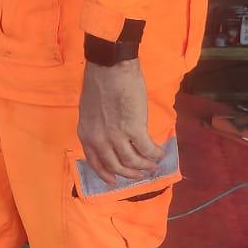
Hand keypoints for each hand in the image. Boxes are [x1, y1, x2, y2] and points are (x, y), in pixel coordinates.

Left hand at [77, 59, 159, 185]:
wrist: (110, 67)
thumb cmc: (100, 81)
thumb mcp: (89, 110)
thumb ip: (97, 127)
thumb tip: (110, 136)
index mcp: (87, 135)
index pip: (95, 163)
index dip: (106, 174)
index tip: (114, 180)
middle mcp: (99, 140)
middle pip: (116, 167)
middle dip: (130, 173)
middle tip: (139, 174)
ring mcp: (116, 137)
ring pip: (133, 162)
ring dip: (145, 166)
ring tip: (152, 165)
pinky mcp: (135, 130)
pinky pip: (147, 150)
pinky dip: (155, 154)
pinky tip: (160, 153)